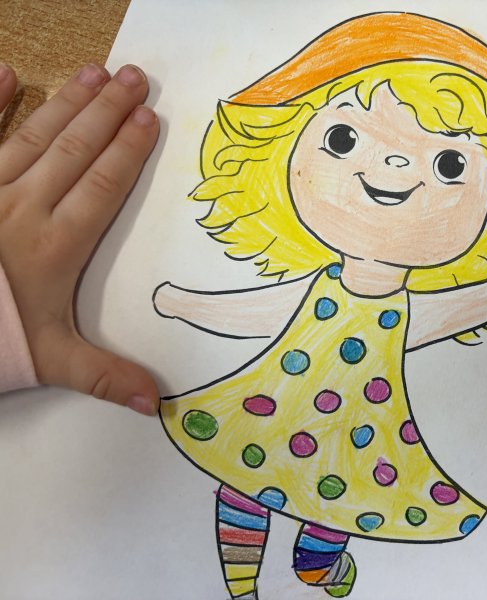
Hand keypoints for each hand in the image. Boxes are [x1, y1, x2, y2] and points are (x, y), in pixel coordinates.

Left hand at [0, 62, 159, 414]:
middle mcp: (22, 209)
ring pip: (34, 138)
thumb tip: (155, 401)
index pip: (100, 187)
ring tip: (95, 74)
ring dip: (67, 103)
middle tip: (134, 77)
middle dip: (107, 112)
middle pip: (74, 151)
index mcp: (53, 246)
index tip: (150, 119)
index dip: (128, 151)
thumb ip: (104, 374)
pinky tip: (8, 73)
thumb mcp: (49, 362)